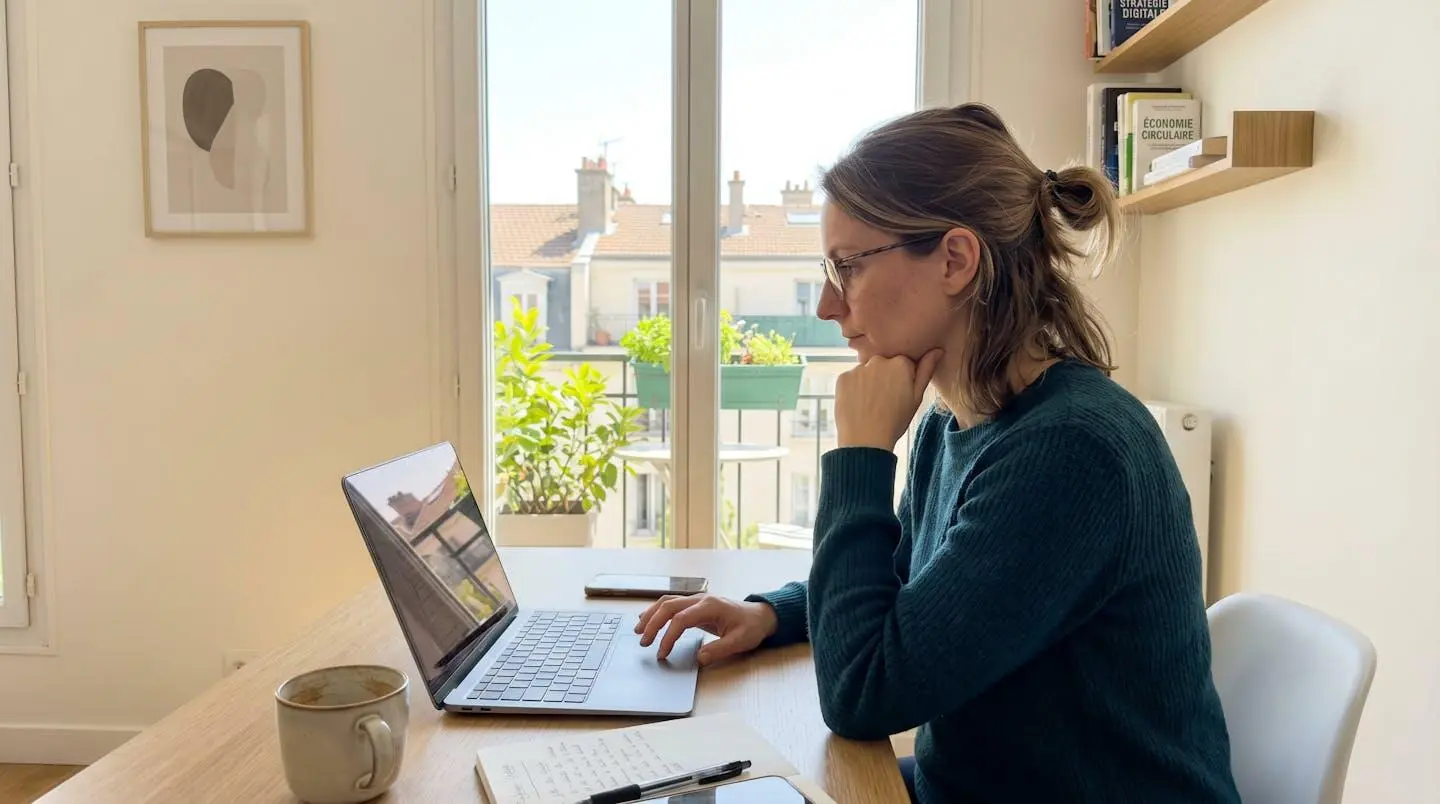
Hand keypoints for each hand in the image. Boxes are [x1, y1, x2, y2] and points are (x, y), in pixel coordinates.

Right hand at [634, 594, 777, 665]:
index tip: (662, 653)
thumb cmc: (751, 627)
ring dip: (651, 615)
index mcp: (710, 607)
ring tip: (638, 630)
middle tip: (643, 642)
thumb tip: (698, 659)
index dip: (668, 636)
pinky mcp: (695, 604)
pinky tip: (648, 620)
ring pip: (667, 602)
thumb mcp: (740, 642)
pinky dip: (657, 611)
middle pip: (668, 606)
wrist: (760, 615)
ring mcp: (697, 600)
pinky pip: (671, 604)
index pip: (681, 619)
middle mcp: (700, 599)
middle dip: (652, 624)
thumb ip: (719, 650)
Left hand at [836, 349, 943, 449]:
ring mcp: (858, 368)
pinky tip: (858, 404)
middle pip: (884, 364)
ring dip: (869, 382)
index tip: (899, 393)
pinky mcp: (842, 377)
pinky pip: (851, 379)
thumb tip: (937, 351)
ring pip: (866, 371)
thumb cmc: (894, 421)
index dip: (903, 379)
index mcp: (900, 363)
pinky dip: (854, 388)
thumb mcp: (916, 398)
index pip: (904, 363)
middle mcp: (878, 360)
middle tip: (884, 400)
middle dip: (885, 377)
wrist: (865, 440)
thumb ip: (926, 370)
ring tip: (870, 404)